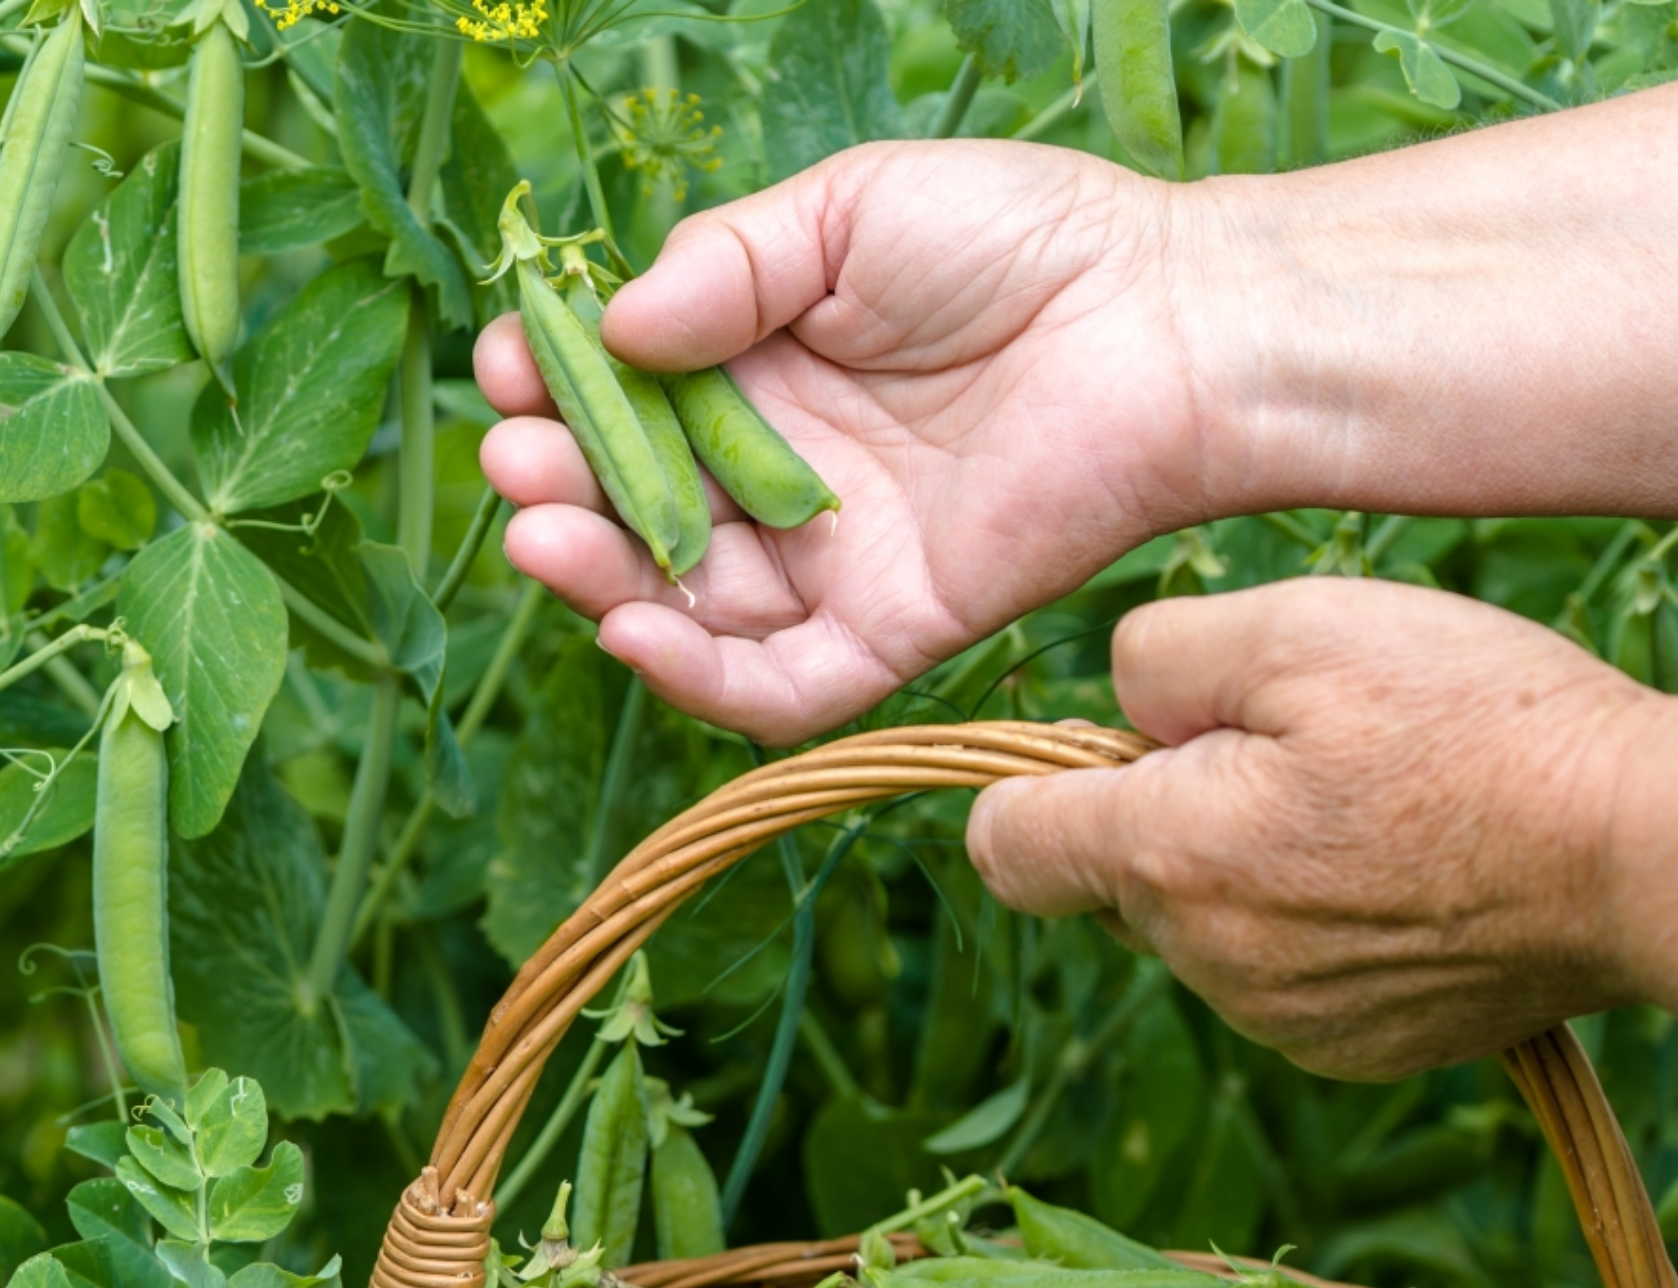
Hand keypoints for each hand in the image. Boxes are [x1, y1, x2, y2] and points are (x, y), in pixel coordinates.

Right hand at [477, 71, 1677, 748]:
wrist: (1167, 328)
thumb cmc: (1022, 245)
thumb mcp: (849, 212)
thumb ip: (729, 266)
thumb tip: (614, 325)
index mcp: (759, 370)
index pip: (626, 404)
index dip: (558, 394)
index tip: (511, 369)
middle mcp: (780, 475)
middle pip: (637, 513)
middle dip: (560, 493)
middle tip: (518, 466)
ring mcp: (831, 561)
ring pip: (690, 605)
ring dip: (602, 582)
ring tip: (547, 537)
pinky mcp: (889, 631)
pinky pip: (780, 685)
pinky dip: (702, 676)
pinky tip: (636, 629)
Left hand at [966, 579, 1662, 1079]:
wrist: (1634, 855)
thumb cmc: (1472, 725)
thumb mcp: (1300, 626)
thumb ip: (1159, 658)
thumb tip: (1112, 707)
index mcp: (1165, 859)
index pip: (1008, 846)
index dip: (1032, 785)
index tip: (1107, 750)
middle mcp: (1201, 961)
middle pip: (1106, 886)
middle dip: (1152, 820)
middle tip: (1272, 755)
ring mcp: (1272, 1019)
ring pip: (1193, 933)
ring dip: (1232, 874)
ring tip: (1352, 811)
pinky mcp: (1342, 1049)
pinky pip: (1270, 982)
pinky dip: (1302, 930)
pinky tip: (1391, 877)